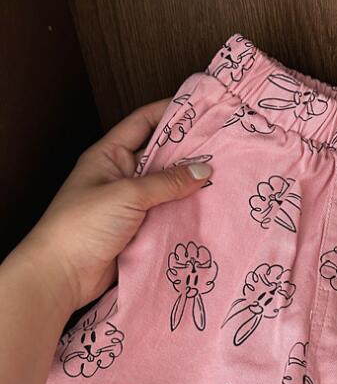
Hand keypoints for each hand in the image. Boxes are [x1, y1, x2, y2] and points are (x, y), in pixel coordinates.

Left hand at [12, 98, 211, 313]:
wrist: (63, 274)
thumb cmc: (82, 225)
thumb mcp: (127, 194)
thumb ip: (167, 182)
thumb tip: (203, 170)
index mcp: (110, 155)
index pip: (143, 123)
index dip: (170, 112)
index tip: (201, 109)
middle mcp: (122, 176)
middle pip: (161, 156)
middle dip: (190, 152)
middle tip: (223, 146)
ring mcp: (133, 204)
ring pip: (168, 188)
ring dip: (191, 185)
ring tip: (225, 176)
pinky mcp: (142, 229)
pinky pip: (169, 214)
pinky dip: (188, 212)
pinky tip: (211, 208)